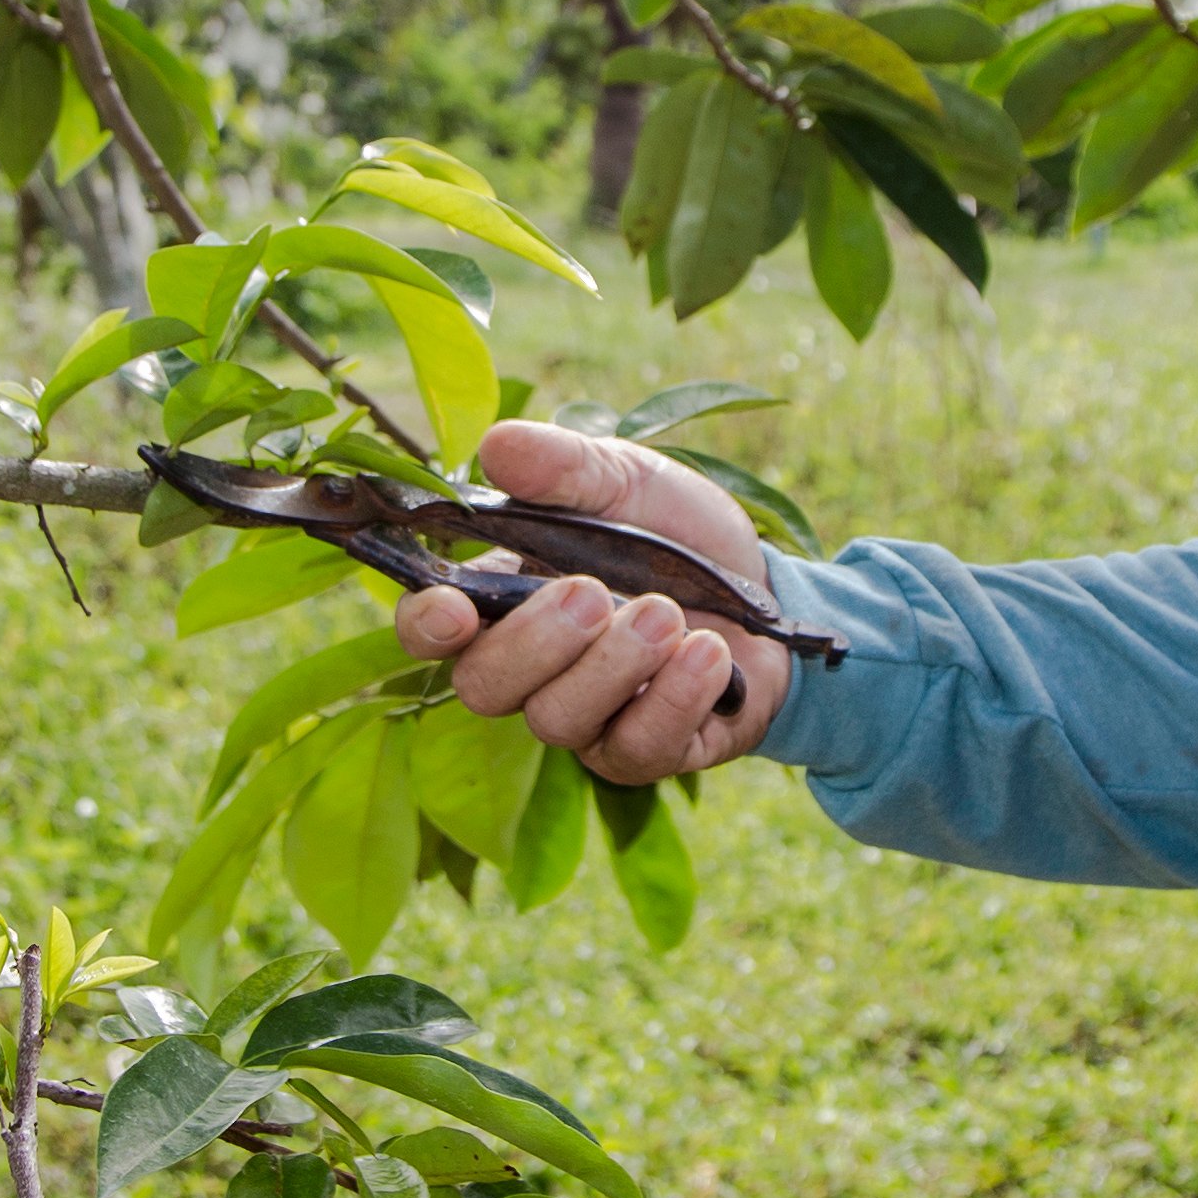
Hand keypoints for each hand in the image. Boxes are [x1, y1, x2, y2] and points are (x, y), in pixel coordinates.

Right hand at [393, 419, 790, 783]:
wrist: (770, 588)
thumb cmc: (674, 536)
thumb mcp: (627, 481)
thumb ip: (565, 467)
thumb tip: (497, 445)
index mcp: (505, 597)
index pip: (433, 629)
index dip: (428, 626)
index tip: (452, 610)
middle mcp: (532, 670)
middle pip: (484, 687)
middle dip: (535, 642)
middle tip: (592, 592)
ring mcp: (588, 719)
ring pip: (558, 720)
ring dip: (613, 665)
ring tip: (667, 612)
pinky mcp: (647, 751)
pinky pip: (638, 748)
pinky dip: (674, 696)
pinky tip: (711, 653)